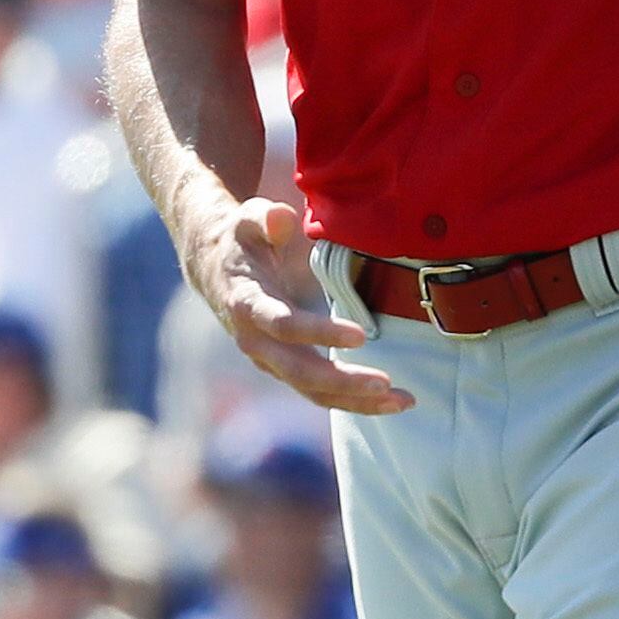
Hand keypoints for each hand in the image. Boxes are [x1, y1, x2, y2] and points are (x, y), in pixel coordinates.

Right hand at [185, 196, 411, 415]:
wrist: (216, 271)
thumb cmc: (242, 241)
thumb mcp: (248, 219)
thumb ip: (265, 217)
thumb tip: (279, 218)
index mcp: (248, 303)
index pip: (285, 325)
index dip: (320, 333)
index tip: (360, 335)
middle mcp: (256, 342)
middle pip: (300, 371)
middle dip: (343, 381)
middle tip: (386, 383)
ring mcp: (270, 361)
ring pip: (312, 391)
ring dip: (356, 401)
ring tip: (402, 401)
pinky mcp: (286, 370)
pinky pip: (319, 393)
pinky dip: (353, 401)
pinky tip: (389, 401)